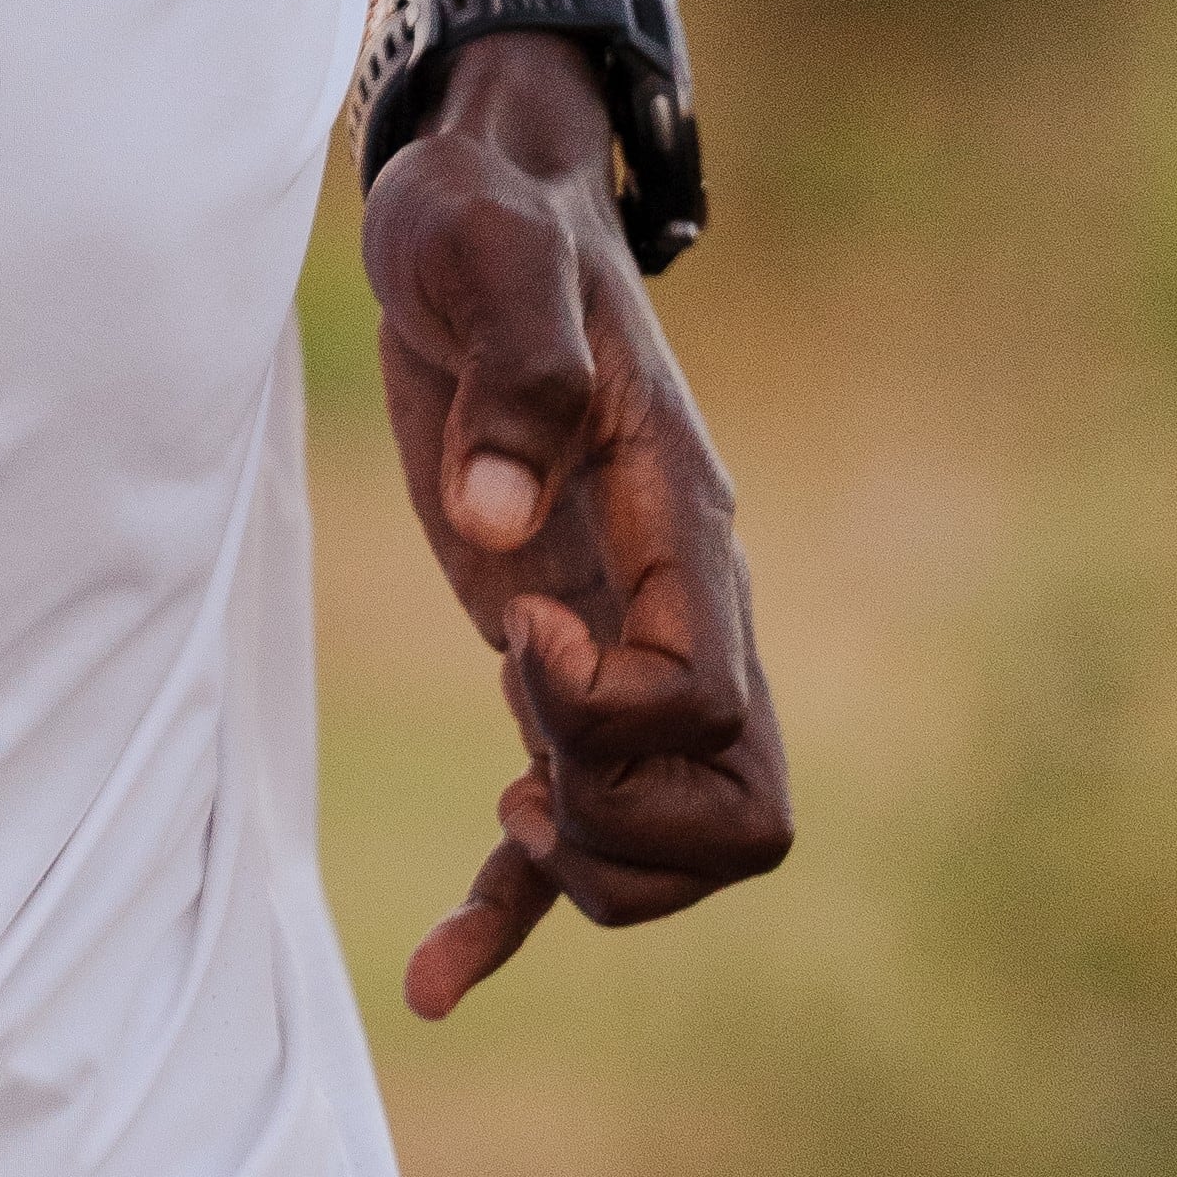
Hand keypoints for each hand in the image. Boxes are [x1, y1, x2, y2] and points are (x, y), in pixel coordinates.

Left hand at [362, 33, 792, 1017]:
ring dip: (594, 867)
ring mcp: (622, 635)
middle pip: (742, 807)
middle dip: (627, 821)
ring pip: (684, 840)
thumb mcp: (483, 257)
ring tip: (506, 814)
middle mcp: (678, 594)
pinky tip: (434, 979)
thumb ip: (512, 374)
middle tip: (524, 751)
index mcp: (679, 518)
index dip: (607, 710)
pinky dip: (512, 913)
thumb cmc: (484, 216)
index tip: (518, 628)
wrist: (475, 197)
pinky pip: (568, 825)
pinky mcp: (544, 655)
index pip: (709, 702)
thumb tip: (500, 517)